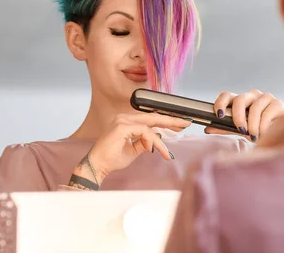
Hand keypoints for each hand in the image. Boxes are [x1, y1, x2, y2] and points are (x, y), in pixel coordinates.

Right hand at [70, 113, 191, 188]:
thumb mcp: (133, 150)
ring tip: (167, 153)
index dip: (166, 120)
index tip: (180, 124)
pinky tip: (151, 150)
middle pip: (152, 117)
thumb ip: (144, 143)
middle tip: (185, 123)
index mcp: (126, 121)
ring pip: (150, 126)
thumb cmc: (112, 159)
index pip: (150, 118)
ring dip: (160, 141)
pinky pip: (144, 132)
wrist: (97, 166)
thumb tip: (156, 140)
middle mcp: (124, 117)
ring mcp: (122, 120)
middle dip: (171, 121)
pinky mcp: (122, 126)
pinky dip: (151, 142)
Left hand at [205, 89, 283, 141]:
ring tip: (254, 136)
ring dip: (253, 125)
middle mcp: (252, 96)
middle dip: (238, 116)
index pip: (227, 95)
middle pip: (240, 99)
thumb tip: (207, 128)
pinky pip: (268, 113)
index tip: (219, 115)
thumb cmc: (257, 130)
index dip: (221, 103)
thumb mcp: (239, 130)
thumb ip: (224, 128)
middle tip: (241, 130)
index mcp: (240, 100)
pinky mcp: (277, 103)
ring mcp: (265, 98)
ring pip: (254, 108)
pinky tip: (264, 133)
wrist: (280, 135)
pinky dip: (264, 126)